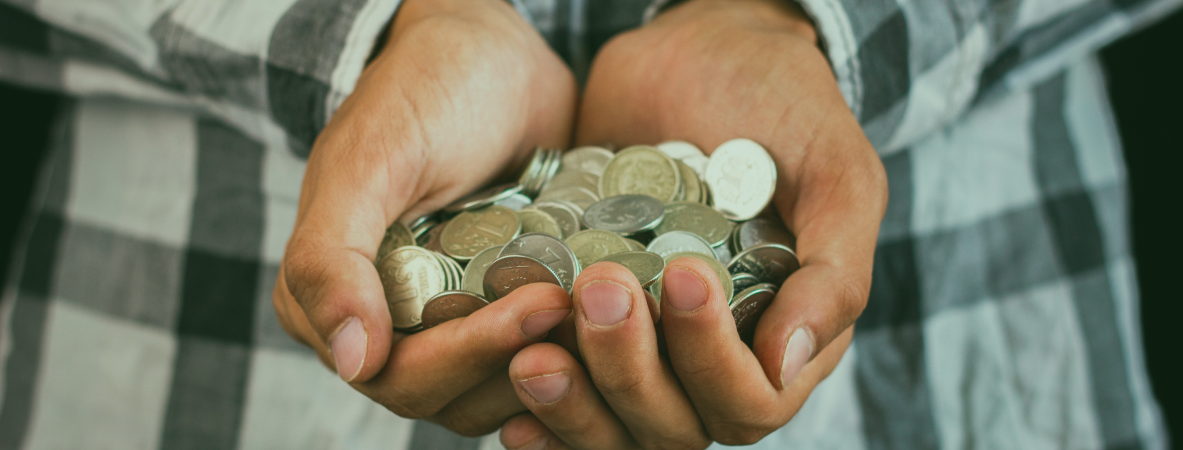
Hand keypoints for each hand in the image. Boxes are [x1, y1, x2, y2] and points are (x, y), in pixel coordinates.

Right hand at [271, 0, 578, 435]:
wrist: (492, 54)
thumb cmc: (424, 89)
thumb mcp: (372, 160)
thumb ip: (334, 257)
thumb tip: (353, 359)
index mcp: (332, 305)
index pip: (403, 377)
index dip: (472, 354)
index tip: (541, 303)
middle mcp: (388, 327)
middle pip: (457, 397)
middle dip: (522, 357)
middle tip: (585, 304)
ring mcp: (450, 323)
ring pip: (502, 390)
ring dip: (558, 366)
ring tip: (607, 314)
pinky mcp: (504, 311)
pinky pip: (537, 359)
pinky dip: (575, 350)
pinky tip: (615, 321)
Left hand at [500, 0, 887, 446]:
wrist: (697, 50)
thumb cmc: (781, 106)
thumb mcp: (834, 174)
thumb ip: (834, 271)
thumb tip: (789, 363)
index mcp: (782, 335)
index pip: (748, 403)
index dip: (712, 360)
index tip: (683, 274)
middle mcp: (713, 358)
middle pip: (672, 425)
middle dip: (629, 371)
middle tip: (596, 287)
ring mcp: (647, 349)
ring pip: (612, 426)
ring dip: (572, 404)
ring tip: (529, 357)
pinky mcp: (587, 330)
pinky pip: (565, 402)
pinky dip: (540, 416)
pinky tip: (507, 408)